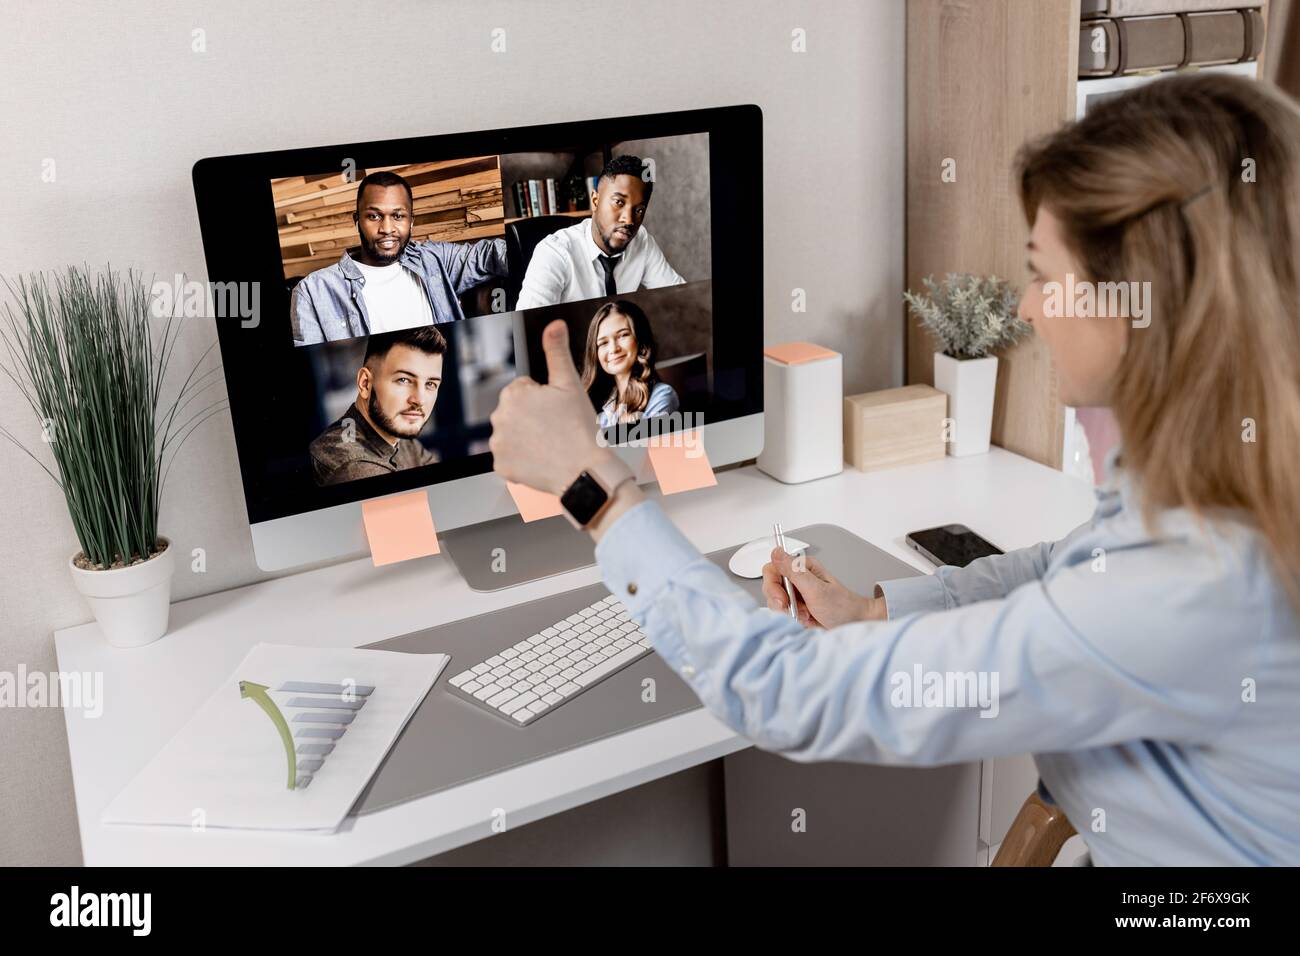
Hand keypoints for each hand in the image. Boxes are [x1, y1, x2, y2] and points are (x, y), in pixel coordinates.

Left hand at [490, 319, 607, 495]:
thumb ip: (557, 351)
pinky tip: (540, 459)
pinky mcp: (500, 466)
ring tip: (550, 444)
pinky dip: (522, 459)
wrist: (584, 472)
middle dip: (533, 417)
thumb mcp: (571, 383)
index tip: (557, 412)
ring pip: (512, 434)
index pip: (524, 390)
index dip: (544, 399)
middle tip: (556, 428)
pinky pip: (509, 457)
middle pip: (516, 412)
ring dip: (526, 437)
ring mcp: (498, 443)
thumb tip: (554, 325)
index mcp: (514, 394)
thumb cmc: (580, 429)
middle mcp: (499, 417)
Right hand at [761, 549, 885, 627]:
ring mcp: (797, 594)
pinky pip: (785, 614)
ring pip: (777, 603)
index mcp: (801, 568)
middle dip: (782, 602)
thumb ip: (794, 571)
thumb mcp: (816, 589)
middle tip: (797, 610)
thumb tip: (776, 552)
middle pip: (772, 588)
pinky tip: (808, 619)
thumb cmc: (842, 606)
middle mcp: (798, 579)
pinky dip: (795, 619)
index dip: (772, 586)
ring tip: (808, 615)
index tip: (782, 599)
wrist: (855, 624)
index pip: (772, 569)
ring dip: (790, 613)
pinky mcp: (798, 607)